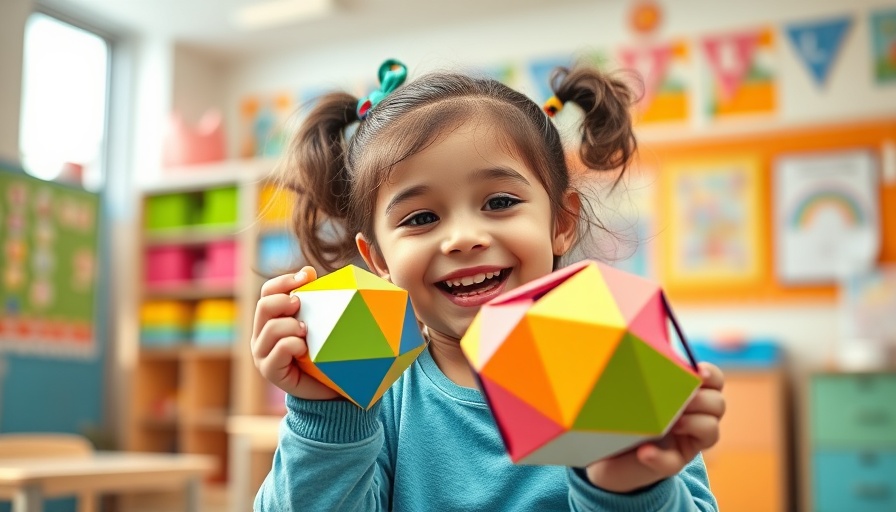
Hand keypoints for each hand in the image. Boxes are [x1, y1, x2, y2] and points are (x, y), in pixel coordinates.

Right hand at [250, 266, 340, 400]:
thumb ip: (314, 299)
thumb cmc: (323, 352)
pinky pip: (278, 350)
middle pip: (264, 306)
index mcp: (271, 319)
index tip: (307, 277)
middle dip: (284, 301)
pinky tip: (305, 349)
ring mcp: (263, 353)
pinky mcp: (270, 370)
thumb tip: (308, 270)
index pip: (268, 291)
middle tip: (301, 305)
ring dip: (291, 326)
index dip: (284, 280)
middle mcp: (261, 335)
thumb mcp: (319, 324)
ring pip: (270, 328)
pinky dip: (292, 345)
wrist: (327, 388)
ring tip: (306, 331)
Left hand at [584, 362, 725, 492]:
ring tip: (668, 424)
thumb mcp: (632, 389)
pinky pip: (673, 462)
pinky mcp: (670, 464)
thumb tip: (645, 347)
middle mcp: (693, 417)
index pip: (714, 380)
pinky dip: (658, 457)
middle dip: (703, 400)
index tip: (698, 372)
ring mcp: (685, 442)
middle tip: (680, 401)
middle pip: (718, 404)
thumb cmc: (621, 413)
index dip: (711, 375)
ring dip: (693, 423)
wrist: (607, 451)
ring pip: (711, 431)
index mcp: (687, 394)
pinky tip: (644, 452)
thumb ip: (644, 374)